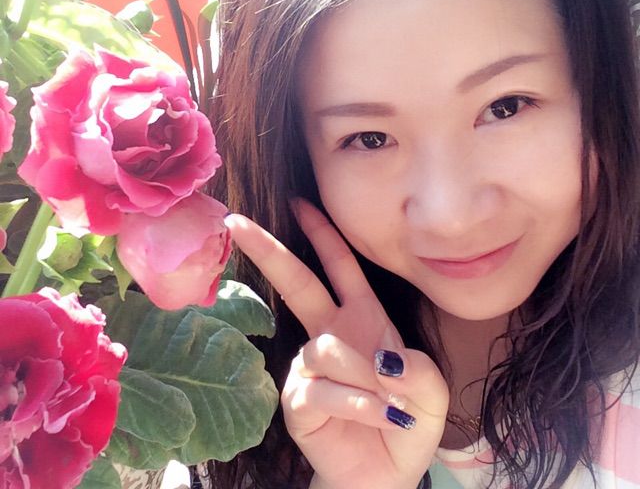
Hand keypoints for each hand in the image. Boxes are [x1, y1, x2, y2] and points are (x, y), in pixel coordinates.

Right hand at [224, 199, 448, 488]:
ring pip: (325, 347)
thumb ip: (417, 368)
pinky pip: (323, 388)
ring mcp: (309, 365)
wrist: (387, 474)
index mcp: (361, 317)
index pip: (339, 266)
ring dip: (364, 375)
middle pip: (297, 282)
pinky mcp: (297, 399)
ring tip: (389, 402)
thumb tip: (381, 359)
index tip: (299, 203)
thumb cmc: (408, 421)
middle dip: (269, 250)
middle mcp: (330, 333)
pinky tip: (378, 416)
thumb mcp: (430, 389)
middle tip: (235, 222)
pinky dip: (358, 402)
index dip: (322, 234)